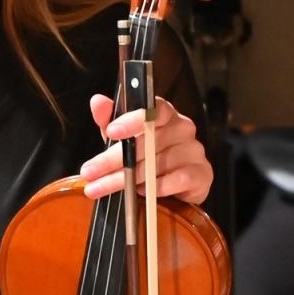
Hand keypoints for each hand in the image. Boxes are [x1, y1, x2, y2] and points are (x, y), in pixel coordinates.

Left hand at [80, 94, 213, 205]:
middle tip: (90, 172)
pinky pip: (180, 179)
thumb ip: (109, 120)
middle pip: (150, 140)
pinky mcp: (203, 174)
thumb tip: (97, 101)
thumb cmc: (148, 158)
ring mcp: (195, 151)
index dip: (133, 119)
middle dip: (114, 159)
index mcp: (165, 116)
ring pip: (159, 162)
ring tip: (103, 187)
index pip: (155, 109)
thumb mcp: (123, 139)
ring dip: (128, 178)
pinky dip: (158, 187)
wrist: (177, 188)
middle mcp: (183, 128)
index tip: (111, 131)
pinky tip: (142, 193)